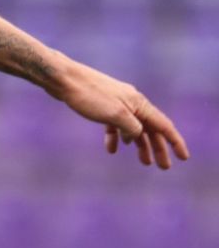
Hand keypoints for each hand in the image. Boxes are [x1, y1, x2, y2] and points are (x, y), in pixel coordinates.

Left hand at [50, 62, 190, 169]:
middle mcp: (132, 103)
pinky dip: (116, 137)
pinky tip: (112, 150)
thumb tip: (137, 137)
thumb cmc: (88, 95)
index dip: (175, 143)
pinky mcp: (103, 106)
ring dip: (140, 145)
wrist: (64, 79)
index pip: (164, 126)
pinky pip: (115, 125)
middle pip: (151, 129)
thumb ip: (131, 127)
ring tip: (144, 163)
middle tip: (163, 167)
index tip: (184, 158)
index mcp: (139, 104)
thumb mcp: (114, 115)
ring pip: (134, 128)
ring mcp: (118, 104)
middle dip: (159, 148)